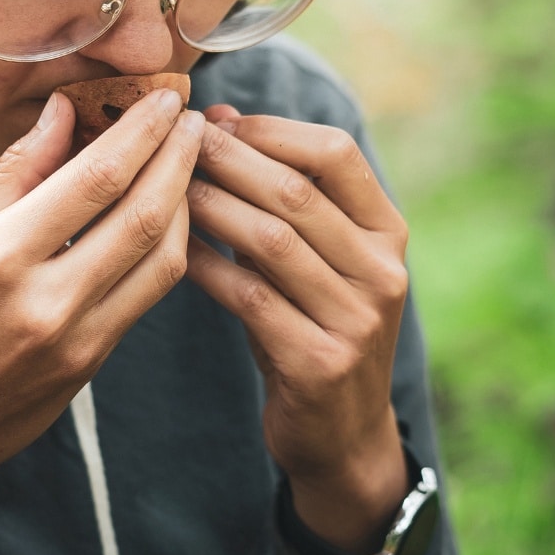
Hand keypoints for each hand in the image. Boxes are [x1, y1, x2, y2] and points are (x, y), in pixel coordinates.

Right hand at [0, 87, 202, 554]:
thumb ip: (15, 174)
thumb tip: (64, 112)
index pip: (96, 177)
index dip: (142, 130)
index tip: (165, 96)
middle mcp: (46, 300)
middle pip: (143, 213)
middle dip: (179, 157)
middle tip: (194, 118)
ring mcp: (78, 339)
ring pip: (162, 258)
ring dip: (185, 203)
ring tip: (188, 163)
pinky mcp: (94, 364)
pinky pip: (148, 294)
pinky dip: (167, 248)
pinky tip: (167, 218)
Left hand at [185, 107, 409, 554]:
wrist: (343, 434)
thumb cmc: (316, 330)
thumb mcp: (321, 265)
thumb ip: (284, 205)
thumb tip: (223, 121)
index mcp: (388, 234)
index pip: (337, 153)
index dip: (271, 129)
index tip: (217, 120)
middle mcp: (382, 272)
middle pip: (298, 192)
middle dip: (229, 160)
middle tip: (177, 143)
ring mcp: (357, 320)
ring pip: (272, 241)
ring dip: (211, 207)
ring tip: (166, 189)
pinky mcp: (320, 362)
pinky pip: (250, 299)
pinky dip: (207, 268)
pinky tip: (174, 252)